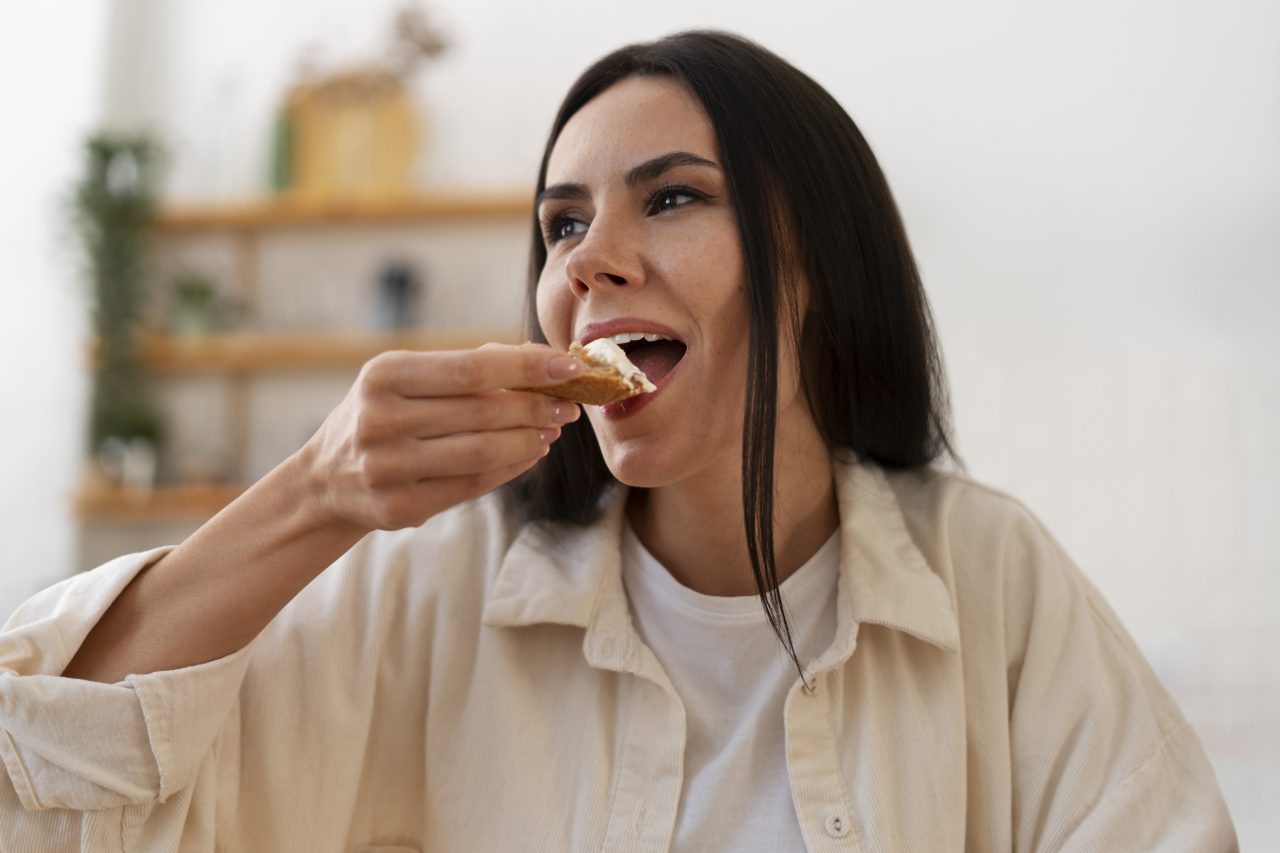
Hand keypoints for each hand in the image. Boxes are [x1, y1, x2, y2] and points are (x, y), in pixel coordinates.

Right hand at [296, 343, 581, 532]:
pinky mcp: (401, 507)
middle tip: (569, 402)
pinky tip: (531, 452)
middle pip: (484, 412)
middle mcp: (381, 420)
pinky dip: (512, 466)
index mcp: (384, 375)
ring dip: (530, 438)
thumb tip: (538, 360)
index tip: (569, 366)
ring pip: (483, 452)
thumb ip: (463, 369)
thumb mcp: (403, 380)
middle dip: (538, 406)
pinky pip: (473, 485)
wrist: (326, 480)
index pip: (473, 369)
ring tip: (553, 427)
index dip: (528, 368)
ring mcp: (389, 468)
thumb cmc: (380, 415)